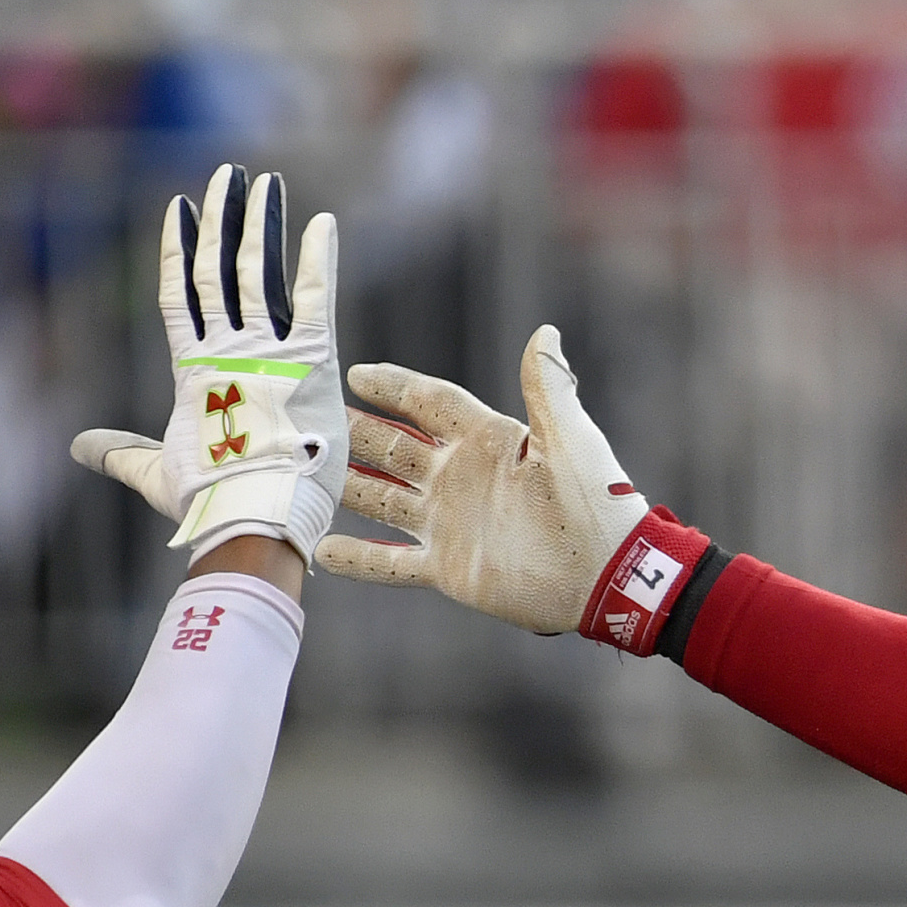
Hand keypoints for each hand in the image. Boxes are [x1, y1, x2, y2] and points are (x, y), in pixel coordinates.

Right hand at [72, 165, 346, 559]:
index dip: (178, 250)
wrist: (251, 515)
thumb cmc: (206, 500)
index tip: (180, 209)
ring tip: (265, 183)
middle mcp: (226, 349)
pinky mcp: (310, 361)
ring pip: (259, 272)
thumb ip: (119, 452)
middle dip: (222, 219)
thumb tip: (78, 445)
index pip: (181, 295)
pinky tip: (322, 222)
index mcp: (193, 369)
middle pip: (219, 270)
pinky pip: (316, 298)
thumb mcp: (154, 471)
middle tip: (228, 176)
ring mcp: (267, 351)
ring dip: (261, 223)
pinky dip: (319, 260)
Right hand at [318, 325, 712, 651]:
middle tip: (305, 415)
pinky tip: (319, 549)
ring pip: (380, 497)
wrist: (609, 575)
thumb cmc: (597, 503)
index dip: (396, 387)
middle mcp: (459, 479)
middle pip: (391, 447)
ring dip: (342, 485)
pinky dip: (358, 558)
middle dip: (352, 431)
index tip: (357, 372)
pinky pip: (391, 561)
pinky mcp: (446, 567)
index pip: (430, 403)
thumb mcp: (572, 439)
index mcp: (488, 442)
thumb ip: (548, 387)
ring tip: (297, 471)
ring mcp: (448, 523)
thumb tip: (545, 331)